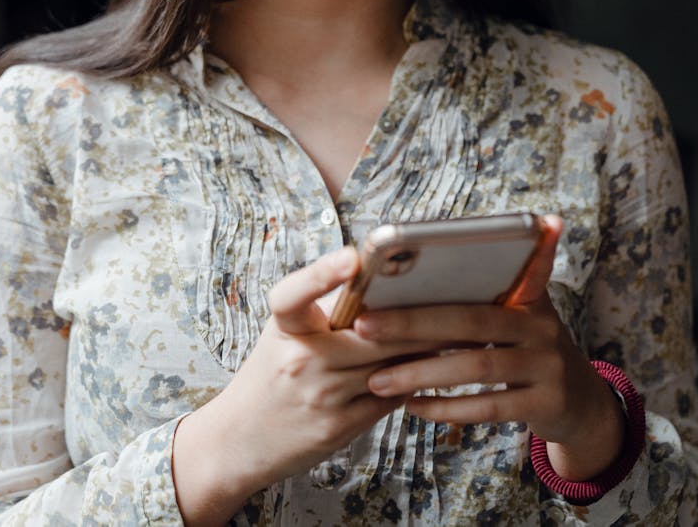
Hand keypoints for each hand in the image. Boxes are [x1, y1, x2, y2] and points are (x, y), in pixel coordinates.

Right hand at [172, 246, 430, 525]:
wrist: (237, 439)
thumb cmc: (271, 372)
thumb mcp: (284, 331)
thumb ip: (324, 307)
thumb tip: (382, 281)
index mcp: (284, 326)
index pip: (294, 294)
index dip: (322, 274)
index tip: (352, 259)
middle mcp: (299, 359)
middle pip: (373, 334)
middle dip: (418, 320)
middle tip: (458, 299)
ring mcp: (320, 396)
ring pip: (389, 366)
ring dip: (426, 351)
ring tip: (460, 333)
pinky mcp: (337, 427)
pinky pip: (389, 397)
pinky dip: (411, 380)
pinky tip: (430, 369)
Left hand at [356, 216, 624, 481]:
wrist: (580, 406)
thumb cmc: (530, 350)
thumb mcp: (522, 315)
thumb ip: (487, 294)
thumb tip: (423, 272)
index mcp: (529, 297)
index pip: (515, 267)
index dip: (518, 248)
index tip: (500, 231)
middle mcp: (541, 326)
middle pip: (471, 320)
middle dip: (412, 322)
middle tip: (364, 326)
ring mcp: (546, 366)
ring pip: (475, 365)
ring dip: (420, 372)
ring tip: (377, 379)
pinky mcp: (544, 404)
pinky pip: (488, 406)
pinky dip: (447, 408)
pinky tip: (413, 407)